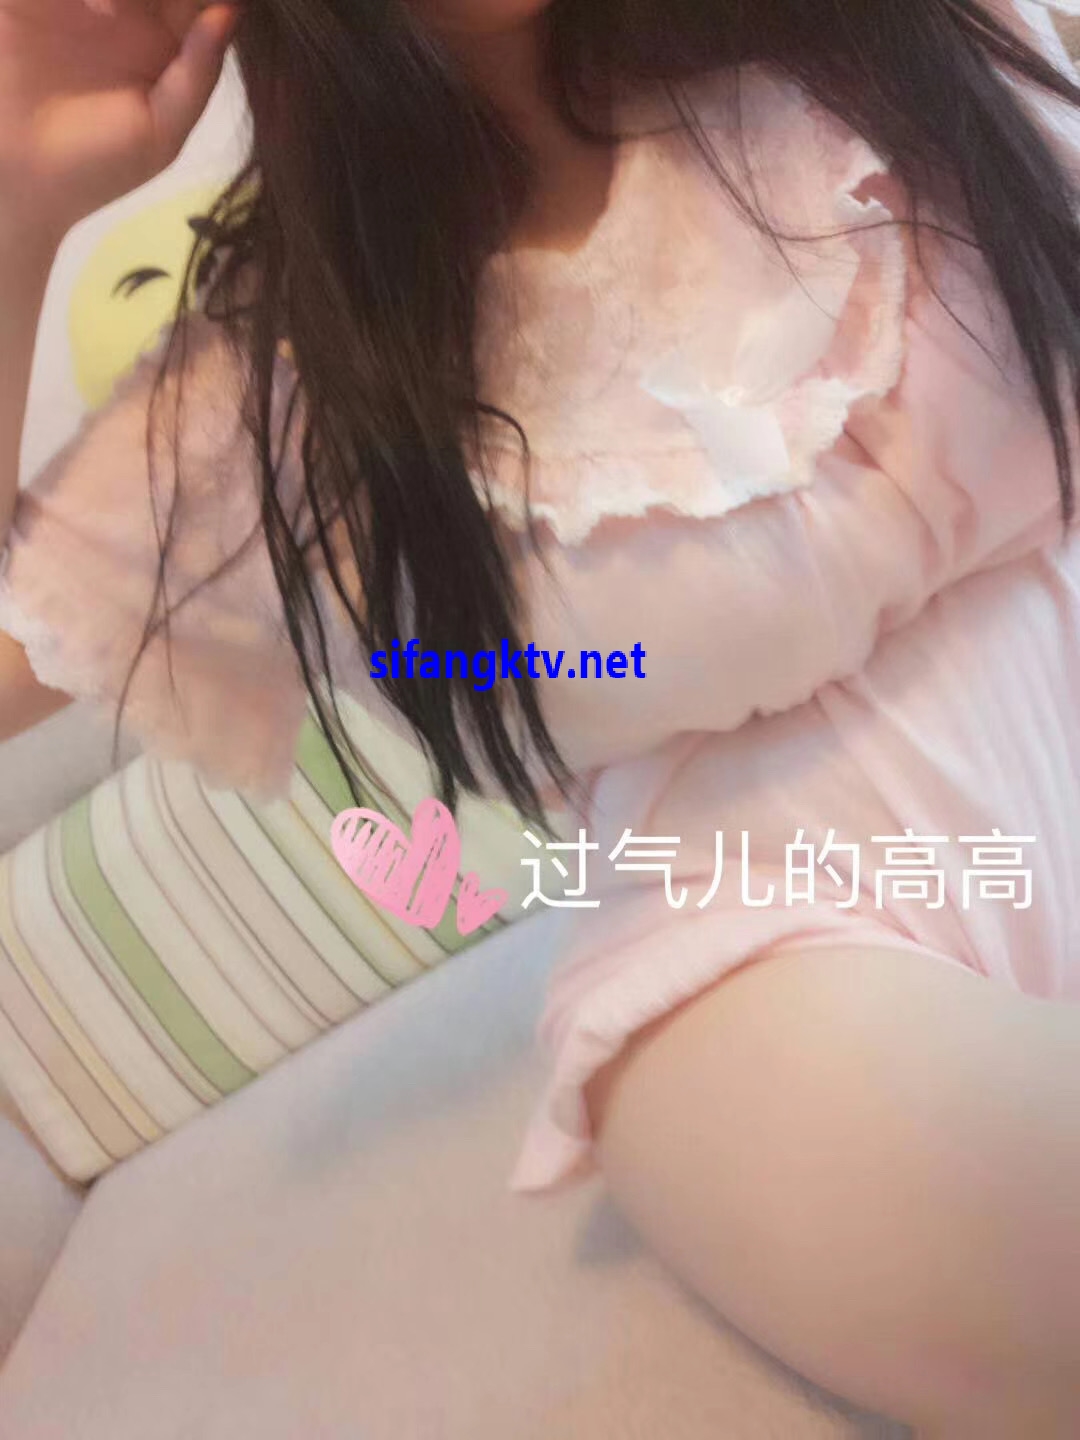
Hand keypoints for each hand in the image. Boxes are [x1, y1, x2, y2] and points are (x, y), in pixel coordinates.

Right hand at [0, 0, 237, 245]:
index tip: (217, 6)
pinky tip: (97, 8)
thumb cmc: (93, 166)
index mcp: (163, 42)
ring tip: (111, 12)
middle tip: (138, 14)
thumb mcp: (162, 129)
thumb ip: (199, 73)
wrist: (18, 177)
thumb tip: (231, 10)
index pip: (197, 0)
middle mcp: (125, 9)